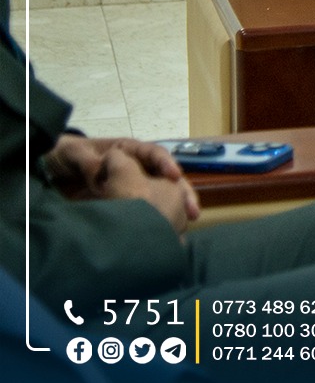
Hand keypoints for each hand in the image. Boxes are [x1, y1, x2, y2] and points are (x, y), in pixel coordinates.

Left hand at [67, 148, 199, 234]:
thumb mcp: (73, 153)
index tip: (174, 176)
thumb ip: (86, 160)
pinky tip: (169, 232)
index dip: (166, 163)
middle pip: (166, 177)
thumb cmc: (69, 156)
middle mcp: (136, 167)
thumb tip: (100, 170)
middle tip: (191, 209)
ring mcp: (134, 185)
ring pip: (164, 194)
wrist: (54, 171)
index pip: (153, 154)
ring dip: (178, 207)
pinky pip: (150, 209)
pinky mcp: (129, 202)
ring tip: (188, 222)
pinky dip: (161, 220)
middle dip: (182, 191)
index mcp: (128, 150)